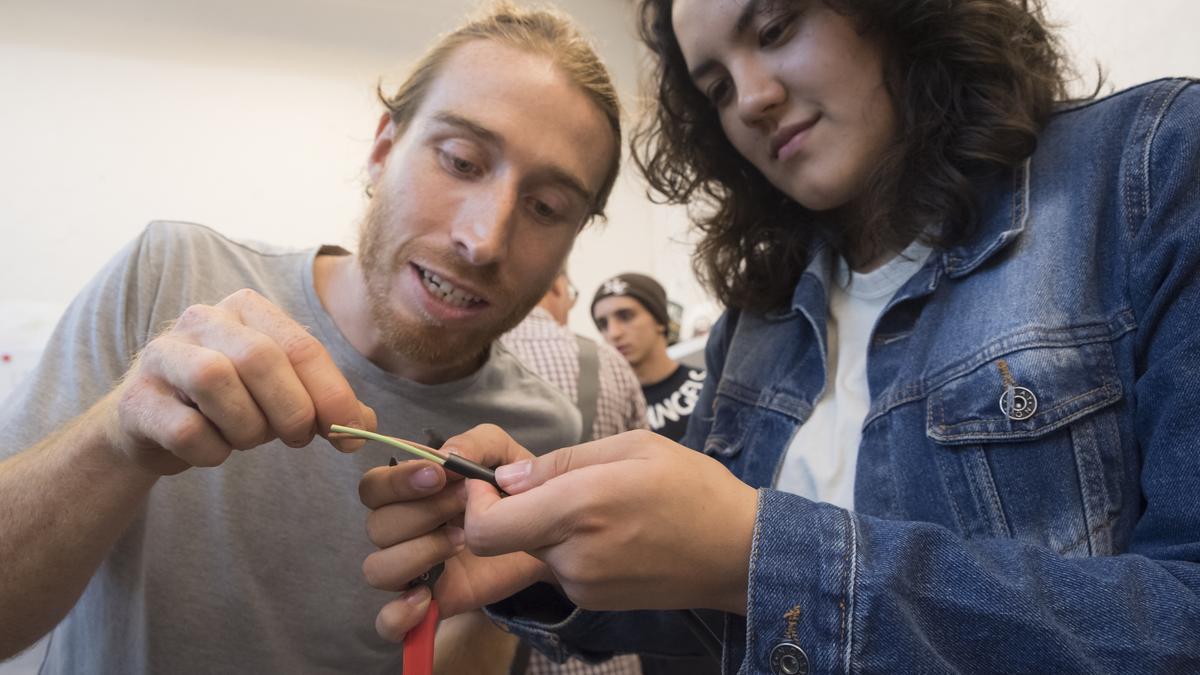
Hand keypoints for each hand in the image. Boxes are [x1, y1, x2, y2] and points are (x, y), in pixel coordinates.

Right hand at [104, 288, 374, 474]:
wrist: (154, 425)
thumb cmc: (231, 403)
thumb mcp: (284, 394)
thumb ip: (327, 403)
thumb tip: (366, 425)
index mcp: (248, 308)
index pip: (301, 346)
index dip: (333, 395)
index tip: (350, 435)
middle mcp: (203, 318)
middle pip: (260, 357)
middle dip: (291, 409)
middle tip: (298, 439)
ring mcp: (163, 355)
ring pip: (215, 381)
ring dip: (247, 428)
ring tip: (248, 437)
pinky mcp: (136, 400)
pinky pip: (185, 429)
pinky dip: (211, 451)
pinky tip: (212, 449)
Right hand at [357, 425, 548, 641]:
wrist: (546, 534)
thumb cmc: (513, 491)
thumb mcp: (503, 454)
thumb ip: (475, 444)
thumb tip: (447, 456)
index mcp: (409, 493)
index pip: (373, 487)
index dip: (398, 482)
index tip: (439, 476)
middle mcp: (402, 531)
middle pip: (377, 526)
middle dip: (422, 513)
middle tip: (466, 506)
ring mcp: (412, 570)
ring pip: (378, 569)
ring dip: (417, 554)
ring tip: (461, 543)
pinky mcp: (430, 603)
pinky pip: (387, 621)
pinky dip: (398, 615)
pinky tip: (428, 598)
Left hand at [466, 429, 756, 614]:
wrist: (739, 552)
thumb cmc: (693, 488)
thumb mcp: (632, 447)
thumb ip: (561, 462)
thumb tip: (506, 479)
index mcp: (580, 507)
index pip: (485, 529)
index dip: (475, 504)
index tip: (493, 481)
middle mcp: (574, 555)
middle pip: (506, 538)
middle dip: (513, 510)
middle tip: (549, 485)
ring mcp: (583, 585)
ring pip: (534, 551)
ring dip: (548, 526)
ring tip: (599, 504)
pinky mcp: (594, 601)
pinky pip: (560, 568)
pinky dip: (570, 546)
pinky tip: (612, 530)